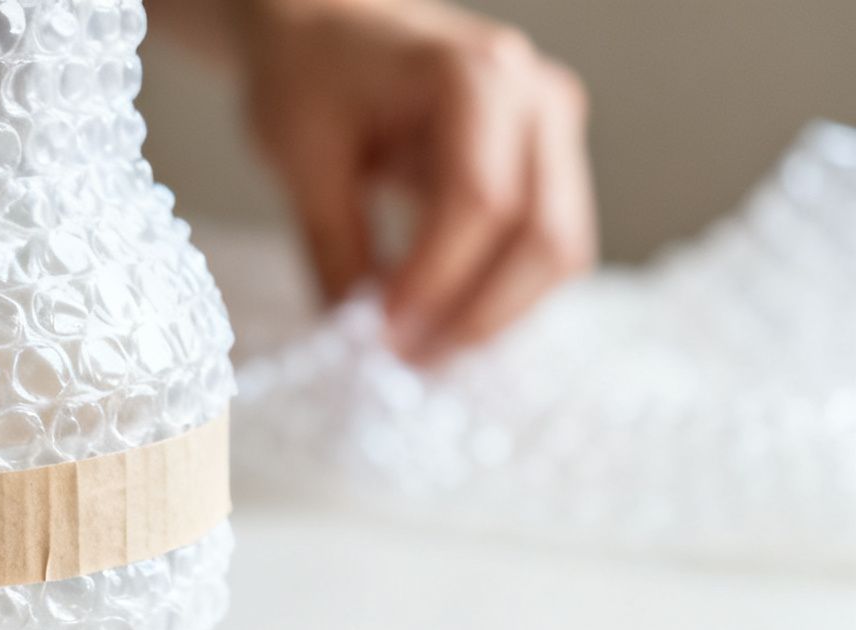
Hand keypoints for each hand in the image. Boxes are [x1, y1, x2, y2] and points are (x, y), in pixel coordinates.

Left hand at [237, 0, 596, 361]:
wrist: (329, 29)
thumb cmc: (309, 74)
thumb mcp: (301, 159)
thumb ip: (335, 250)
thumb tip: (358, 340)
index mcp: (472, 74)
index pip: (478, 199)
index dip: (435, 280)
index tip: (384, 336)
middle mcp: (533, 95)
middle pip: (542, 232)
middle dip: (477, 314)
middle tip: (409, 365)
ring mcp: (552, 128)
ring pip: (558, 249)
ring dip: (496, 316)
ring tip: (422, 356)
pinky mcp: (548, 163)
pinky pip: (544, 246)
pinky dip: (502, 295)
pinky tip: (442, 327)